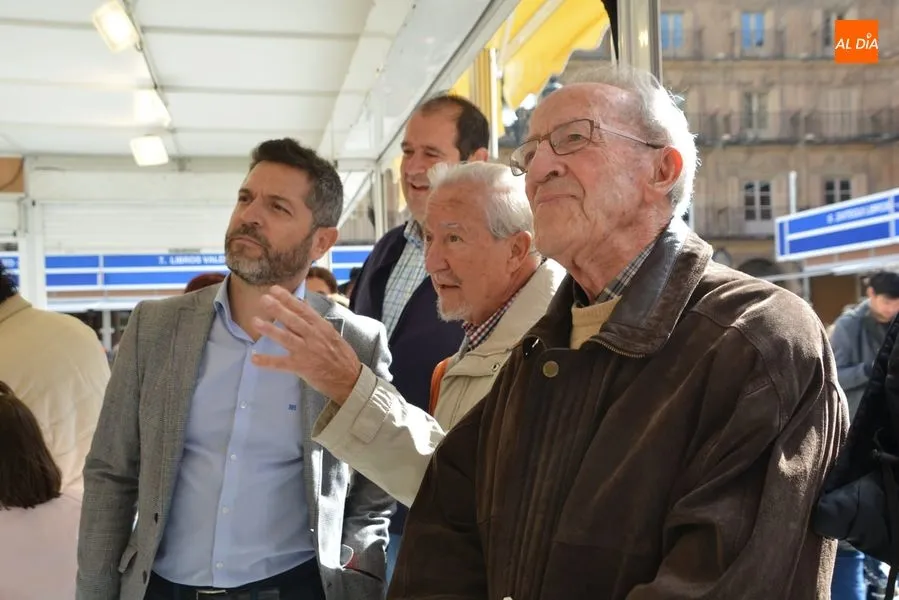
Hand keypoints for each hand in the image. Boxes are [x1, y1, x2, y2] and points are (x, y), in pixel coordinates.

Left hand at [251, 286, 361, 403]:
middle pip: (294, 320)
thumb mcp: (331, 334)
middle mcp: (314, 337)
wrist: (349, 378)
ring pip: (287, 338)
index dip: (288, 299)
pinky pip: (282, 364)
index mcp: (321, 327)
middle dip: (278, 309)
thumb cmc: (340, 356)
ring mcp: (307, 352)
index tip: (275, 290)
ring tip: (256, 321)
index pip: (303, 310)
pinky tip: (255, 358)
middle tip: (264, 299)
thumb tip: (302, 306)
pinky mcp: (301, 367)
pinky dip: (268, 361)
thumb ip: (315, 322)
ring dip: (270, 330)